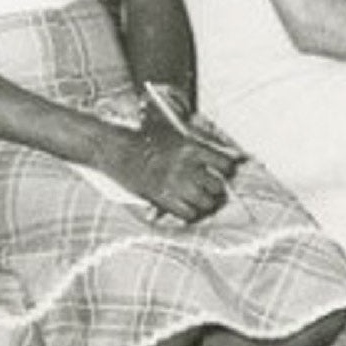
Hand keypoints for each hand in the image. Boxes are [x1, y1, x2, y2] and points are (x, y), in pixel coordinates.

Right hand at [97, 124, 240, 223]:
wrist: (117, 148)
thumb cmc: (143, 136)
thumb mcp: (173, 131)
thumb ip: (198, 142)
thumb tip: (228, 155)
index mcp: (192, 147)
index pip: (225, 164)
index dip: (226, 169)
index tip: (223, 171)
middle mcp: (187, 166)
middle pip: (217, 187)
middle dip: (215, 189)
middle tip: (210, 188)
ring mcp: (175, 184)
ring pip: (206, 203)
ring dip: (204, 203)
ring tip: (198, 200)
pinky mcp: (163, 198)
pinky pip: (189, 214)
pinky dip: (189, 213)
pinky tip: (185, 208)